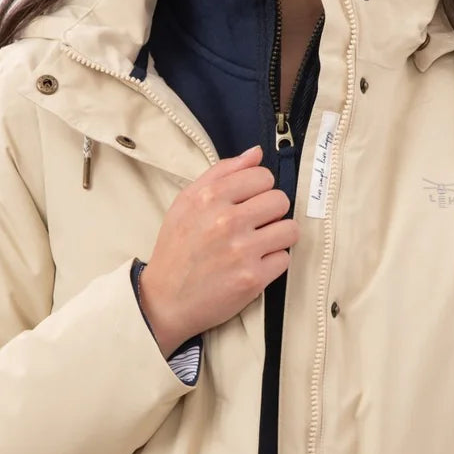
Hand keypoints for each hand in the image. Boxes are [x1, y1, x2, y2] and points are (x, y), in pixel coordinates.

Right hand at [137, 144, 299, 353]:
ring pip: (289, 229)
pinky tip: (254, 265)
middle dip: (271, 212)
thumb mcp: (186, 203)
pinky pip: (284, 258)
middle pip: (281, 200)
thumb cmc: (176, 249)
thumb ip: (222, 173)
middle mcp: (226, 221)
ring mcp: (242, 251)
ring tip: (259, 244)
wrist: (164, 300)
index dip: (259, 190)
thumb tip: (256, 153)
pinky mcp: (253, 278)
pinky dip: (272, 262)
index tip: (249, 203)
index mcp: (209, 197)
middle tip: (255, 225)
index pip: (262, 176)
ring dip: (278, 237)